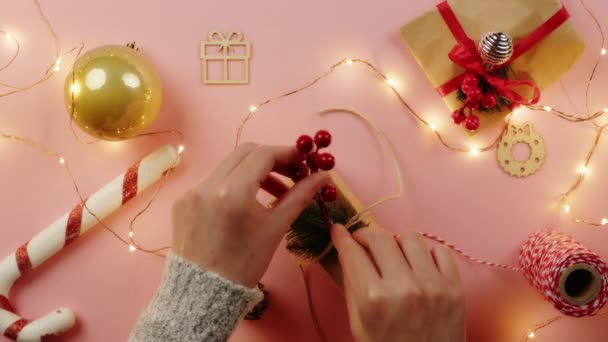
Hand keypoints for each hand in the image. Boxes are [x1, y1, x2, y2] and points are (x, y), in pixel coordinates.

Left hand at [172, 143, 329, 287]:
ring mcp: (192, 192)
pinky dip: (234, 184)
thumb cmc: (245, 264)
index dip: (288, 153)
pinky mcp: (183, 201)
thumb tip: (323, 176)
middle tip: (292, 173)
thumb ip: (300, 196)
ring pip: (228, 166)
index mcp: (232, 192)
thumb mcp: (275, 228)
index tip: (304, 159)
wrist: (205, 293)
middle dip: (272, 159)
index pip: (264, 155)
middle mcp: (208, 185)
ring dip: (254, 171)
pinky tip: (246, 203)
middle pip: (245, 153)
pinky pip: (213, 181)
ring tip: (275, 191)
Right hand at [331, 225, 464, 341]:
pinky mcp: (455, 289)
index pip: (352, 251)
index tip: (339, 230)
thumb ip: (351, 283)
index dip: (342, 237)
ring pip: (410, 237)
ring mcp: (433, 287)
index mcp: (372, 299)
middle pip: (380, 237)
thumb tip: (344, 248)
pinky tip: (420, 266)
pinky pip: (441, 250)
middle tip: (364, 243)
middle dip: (366, 236)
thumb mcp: (358, 323)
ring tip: (395, 257)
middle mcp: (403, 288)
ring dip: (398, 243)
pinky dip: (428, 253)